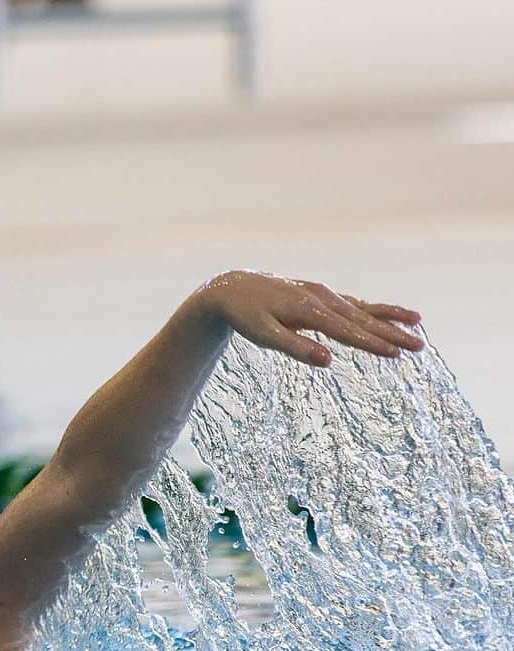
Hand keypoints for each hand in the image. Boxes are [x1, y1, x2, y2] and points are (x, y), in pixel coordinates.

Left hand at [193, 270, 423, 367]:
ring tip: (417, 323)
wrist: (231, 289)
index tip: (397, 354)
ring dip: (388, 317)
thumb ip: (295, 347)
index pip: (347, 331)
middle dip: (391, 333)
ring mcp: (321, 294)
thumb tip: (328, 362)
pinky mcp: (318, 295)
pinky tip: (384, 315)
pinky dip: (371, 309)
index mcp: (308, 310)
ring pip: (361, 308)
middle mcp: (321, 298)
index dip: (372, 343)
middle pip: (362, 319)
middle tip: (420, 346)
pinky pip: (350, 303)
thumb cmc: (245, 316)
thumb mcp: (264, 335)